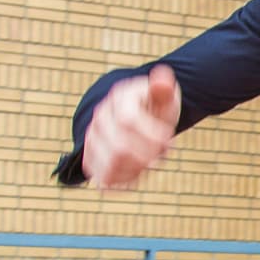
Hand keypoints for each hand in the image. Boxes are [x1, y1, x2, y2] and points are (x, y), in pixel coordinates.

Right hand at [82, 66, 180, 189]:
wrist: (135, 116)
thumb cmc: (154, 108)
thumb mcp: (164, 97)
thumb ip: (164, 90)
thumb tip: (163, 79)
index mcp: (119, 98)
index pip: (128, 121)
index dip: (151, 136)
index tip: (169, 140)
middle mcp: (100, 118)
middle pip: (119, 149)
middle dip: (147, 156)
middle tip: (163, 153)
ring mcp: (92, 139)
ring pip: (110, 167)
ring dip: (138, 170)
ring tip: (151, 161)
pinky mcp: (90, 159)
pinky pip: (104, 180)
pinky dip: (125, 181)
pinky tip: (139, 171)